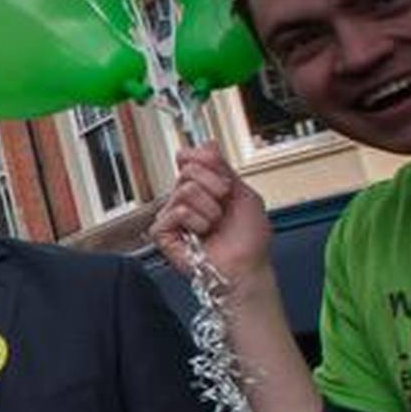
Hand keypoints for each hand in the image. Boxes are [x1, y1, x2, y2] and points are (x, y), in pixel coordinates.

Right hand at [151, 144, 275, 298]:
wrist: (246, 267)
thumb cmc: (248, 238)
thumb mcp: (244, 193)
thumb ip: (224, 168)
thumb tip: (206, 145)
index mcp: (202, 186)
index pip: (192, 156)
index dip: (208, 162)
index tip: (226, 182)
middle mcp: (184, 197)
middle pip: (188, 169)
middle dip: (215, 186)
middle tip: (224, 206)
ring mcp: (171, 214)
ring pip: (185, 190)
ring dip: (210, 210)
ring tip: (214, 225)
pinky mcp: (162, 232)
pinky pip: (177, 211)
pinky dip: (197, 222)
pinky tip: (201, 236)